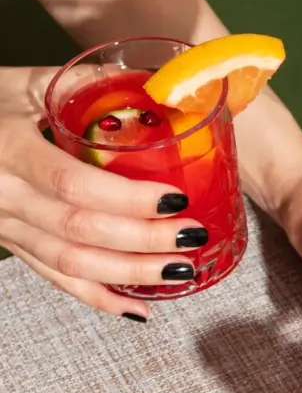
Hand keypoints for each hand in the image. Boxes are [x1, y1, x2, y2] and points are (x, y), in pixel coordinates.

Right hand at [0, 66, 208, 319]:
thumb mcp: (18, 83)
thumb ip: (80, 84)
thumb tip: (152, 84)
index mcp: (7, 148)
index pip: (72, 184)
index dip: (127, 198)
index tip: (175, 198)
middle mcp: (2, 195)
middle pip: (79, 231)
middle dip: (143, 240)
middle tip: (192, 236)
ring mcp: (4, 227)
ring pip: (71, 264)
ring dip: (131, 275)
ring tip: (181, 273)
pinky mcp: (10, 245)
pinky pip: (55, 279)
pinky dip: (98, 298)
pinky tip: (138, 310)